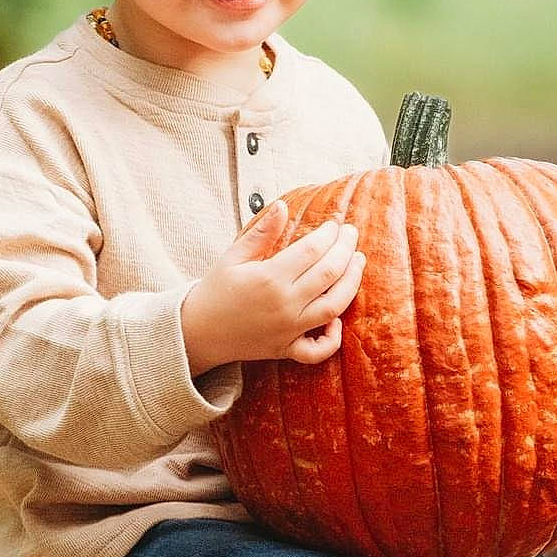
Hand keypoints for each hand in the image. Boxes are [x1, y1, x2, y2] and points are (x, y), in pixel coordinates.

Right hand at [181, 202, 365, 374]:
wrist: (197, 332)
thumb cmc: (216, 290)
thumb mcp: (233, 256)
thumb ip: (260, 232)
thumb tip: (282, 206)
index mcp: (269, 278)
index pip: (312, 250)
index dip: (328, 234)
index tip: (334, 224)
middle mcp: (284, 304)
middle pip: (330, 273)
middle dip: (346, 249)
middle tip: (351, 234)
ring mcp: (288, 330)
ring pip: (334, 306)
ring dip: (352, 283)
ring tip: (358, 262)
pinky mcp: (286, 350)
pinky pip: (318, 350)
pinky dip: (332, 338)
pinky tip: (336, 319)